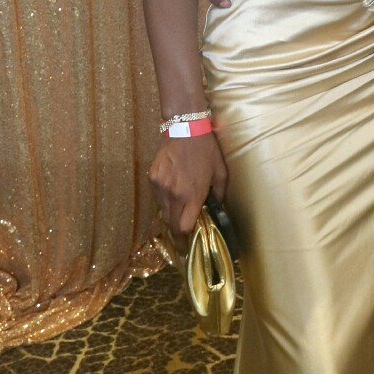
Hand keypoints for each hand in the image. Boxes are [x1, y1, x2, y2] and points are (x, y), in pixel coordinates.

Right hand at [148, 133, 227, 251]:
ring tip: (179, 210)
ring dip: (171, 214)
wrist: (185, 127)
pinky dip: (165, 199)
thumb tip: (217, 210)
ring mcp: (160, 185)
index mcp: (192, 195)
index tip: (188, 246)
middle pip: (171, 224)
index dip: (185, 239)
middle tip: (182, 242)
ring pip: (163, 210)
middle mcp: (174, 193)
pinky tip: (173, 190)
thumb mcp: (221, 173)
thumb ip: (219, 195)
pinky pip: (158, 196)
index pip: (183, 227)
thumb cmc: (206, 150)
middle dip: (177, 235)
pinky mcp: (152, 177)